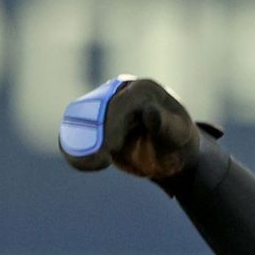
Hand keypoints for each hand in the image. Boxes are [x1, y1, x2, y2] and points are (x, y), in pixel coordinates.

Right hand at [57, 76, 211, 179]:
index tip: (110, 149)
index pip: (122, 104)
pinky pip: (80, 129)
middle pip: (99, 110)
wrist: (173, 155)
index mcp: (144, 90)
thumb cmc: (178, 144)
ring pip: (85, 119)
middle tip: (100, 162)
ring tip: (90, 165)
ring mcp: (108, 104)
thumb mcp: (177, 136)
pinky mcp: (98, 119)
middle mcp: (123, 91)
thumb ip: (164, 124)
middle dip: (95, 135)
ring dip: (80, 141)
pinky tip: (82, 162)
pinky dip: (75, 145)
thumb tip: (149, 112)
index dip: (113, 125)